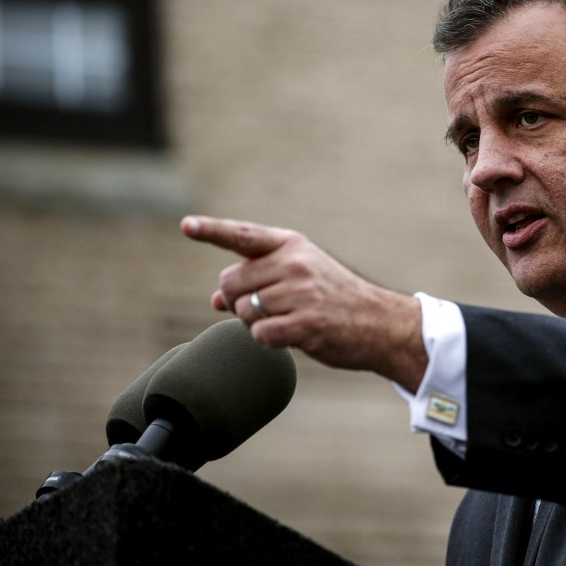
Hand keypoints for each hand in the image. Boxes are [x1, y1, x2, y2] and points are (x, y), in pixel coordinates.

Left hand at [181, 216, 426, 390]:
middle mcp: (295, 263)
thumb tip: (217, 299)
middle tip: (270, 307)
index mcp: (292, 245)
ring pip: (243, 310)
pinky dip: (266, 339)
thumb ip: (258, 280)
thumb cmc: (334, 300)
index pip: (243, 236)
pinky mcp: (305, 323)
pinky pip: (259, 333)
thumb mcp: (299, 277)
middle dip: (240, 299)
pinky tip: (290, 336)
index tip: (186, 225)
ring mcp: (301, 293)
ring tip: (286, 320)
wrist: (379, 323)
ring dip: (254, 322)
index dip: (211, 230)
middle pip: (232, 281)